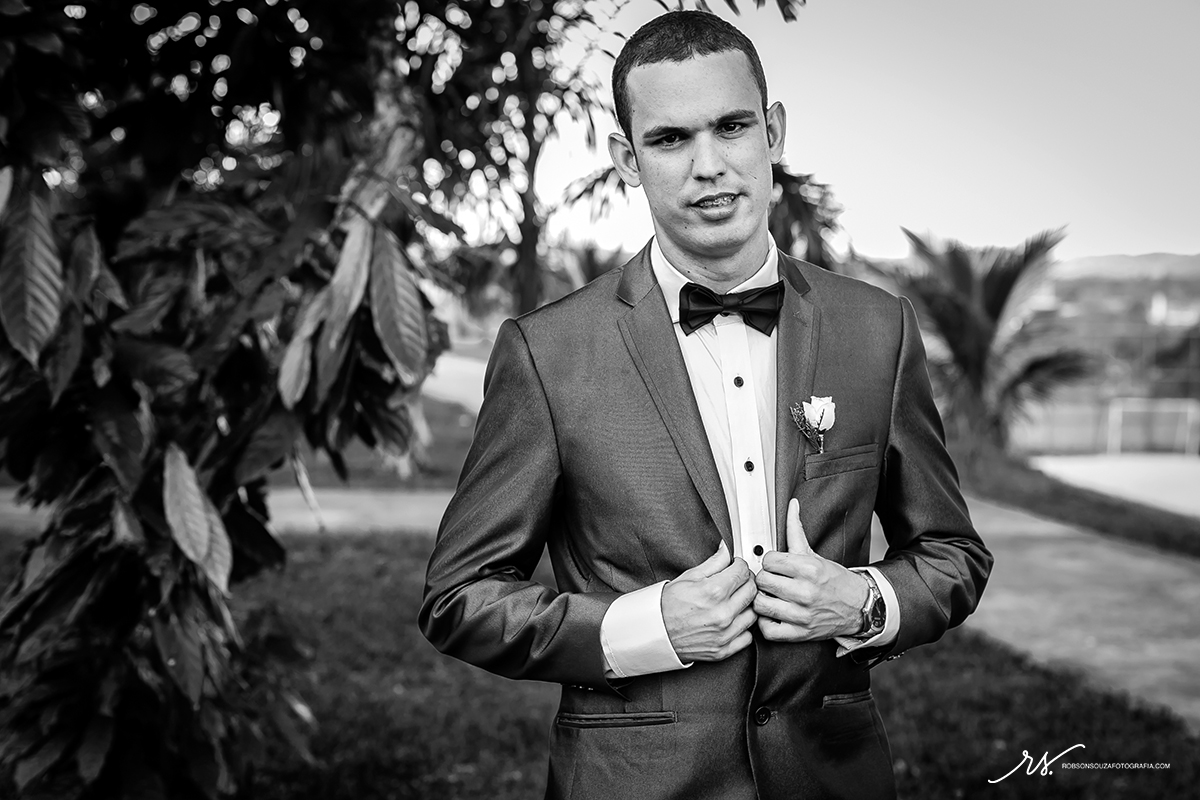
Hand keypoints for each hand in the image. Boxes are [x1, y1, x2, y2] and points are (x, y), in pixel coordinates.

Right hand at [661, 541, 757, 662]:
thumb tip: (726, 549)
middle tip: (737, 580)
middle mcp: (722, 613)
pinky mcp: (723, 650)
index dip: (740, 565)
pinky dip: (743, 628)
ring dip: (746, 604)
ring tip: (735, 601)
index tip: (736, 566)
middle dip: (746, 581)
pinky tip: (733, 620)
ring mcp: (724, 634)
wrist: (655, 632)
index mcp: (713, 592)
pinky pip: (747, 637)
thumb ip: (714, 562)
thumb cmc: (668, 605)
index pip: (743, 572)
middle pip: (752, 591)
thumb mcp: (689, 577)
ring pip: (753, 613)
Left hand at [753, 499, 868, 641]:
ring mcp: (802, 615)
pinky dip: (766, 623)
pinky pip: (768, 630)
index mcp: (809, 570)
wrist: (859, 607)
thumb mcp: (814, 555)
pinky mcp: (800, 634)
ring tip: (770, 596)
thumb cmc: (834, 581)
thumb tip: (791, 506)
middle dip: (765, 579)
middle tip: (772, 580)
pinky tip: (773, 614)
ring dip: (762, 600)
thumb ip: (796, 531)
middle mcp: (806, 593)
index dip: (769, 562)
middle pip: (762, 581)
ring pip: (761, 605)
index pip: (769, 561)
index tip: (775, 565)